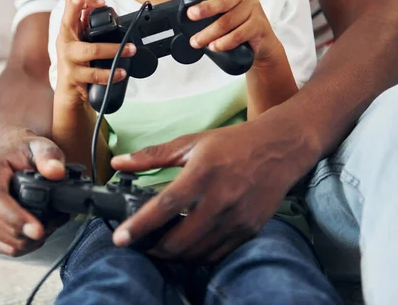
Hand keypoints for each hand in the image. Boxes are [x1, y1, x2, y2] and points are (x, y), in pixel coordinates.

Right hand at [0, 130, 68, 256]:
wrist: (12, 157)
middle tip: (52, 228)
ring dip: (25, 241)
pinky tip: (34, 236)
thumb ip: (50, 157)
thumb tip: (56, 173)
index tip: (39, 230)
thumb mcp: (41, 147)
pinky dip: (20, 246)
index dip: (15, 217)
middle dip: (25, 234)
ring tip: (47, 229)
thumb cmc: (27, 152)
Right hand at [55, 0, 135, 107]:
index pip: (71, 5)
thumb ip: (88, 27)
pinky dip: (110, 74)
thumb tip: (105, 10)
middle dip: (82, 7)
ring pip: (92, 50)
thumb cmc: (77, 65)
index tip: (102, 2)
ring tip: (130, 50)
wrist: (69, 94)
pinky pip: (94, 74)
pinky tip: (121, 73)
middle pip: (68, 20)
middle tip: (103, 4)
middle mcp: (65, 42)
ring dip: (114, 49)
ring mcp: (67, 59)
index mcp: (68, 31)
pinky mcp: (73, 76)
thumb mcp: (81, 43)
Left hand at [110, 116, 311, 262]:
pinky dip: (196, 256)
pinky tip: (186, 246)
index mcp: (202, 173)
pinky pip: (216, 254)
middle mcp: (221, 199)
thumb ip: (151, 155)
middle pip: (179, 239)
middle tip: (140, 245)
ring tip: (159, 246)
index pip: (164, 207)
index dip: (139, 226)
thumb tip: (118, 163)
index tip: (120, 238)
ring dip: (173, 255)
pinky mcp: (249, 230)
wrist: (279, 148)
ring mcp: (237, 218)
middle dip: (154, 249)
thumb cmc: (231, 144)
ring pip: (197, 252)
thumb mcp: (190, 142)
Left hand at [187, 0, 281, 64]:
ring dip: (210, 34)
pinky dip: (225, 42)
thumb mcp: (227, 7)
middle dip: (205, 9)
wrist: (263, 45)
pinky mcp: (259, 25)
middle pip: (223, 1)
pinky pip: (239, 34)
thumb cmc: (241, 24)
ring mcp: (254, 9)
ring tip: (197, 42)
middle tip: (190, 15)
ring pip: (228, 21)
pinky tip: (215, 46)